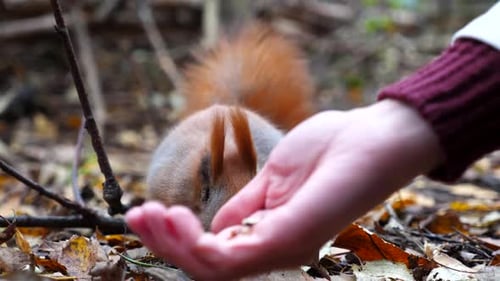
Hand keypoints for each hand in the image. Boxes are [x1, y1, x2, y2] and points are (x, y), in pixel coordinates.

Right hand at [125, 100, 442, 279]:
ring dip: (172, 244)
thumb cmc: (330, 151)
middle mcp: (275, 249)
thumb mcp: (274, 179)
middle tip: (138, 215)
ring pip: (212, 268)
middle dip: (164, 244)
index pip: (216, 252)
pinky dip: (196, 243)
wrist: (375, 136)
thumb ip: (244, 207)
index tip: (150, 211)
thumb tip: (211, 225)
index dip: (175, 238)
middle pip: (207, 265)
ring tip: (151, 214)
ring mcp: (283, 246)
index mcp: (271, 234)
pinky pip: (232, 258)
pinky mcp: (291, 237)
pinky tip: (177, 216)